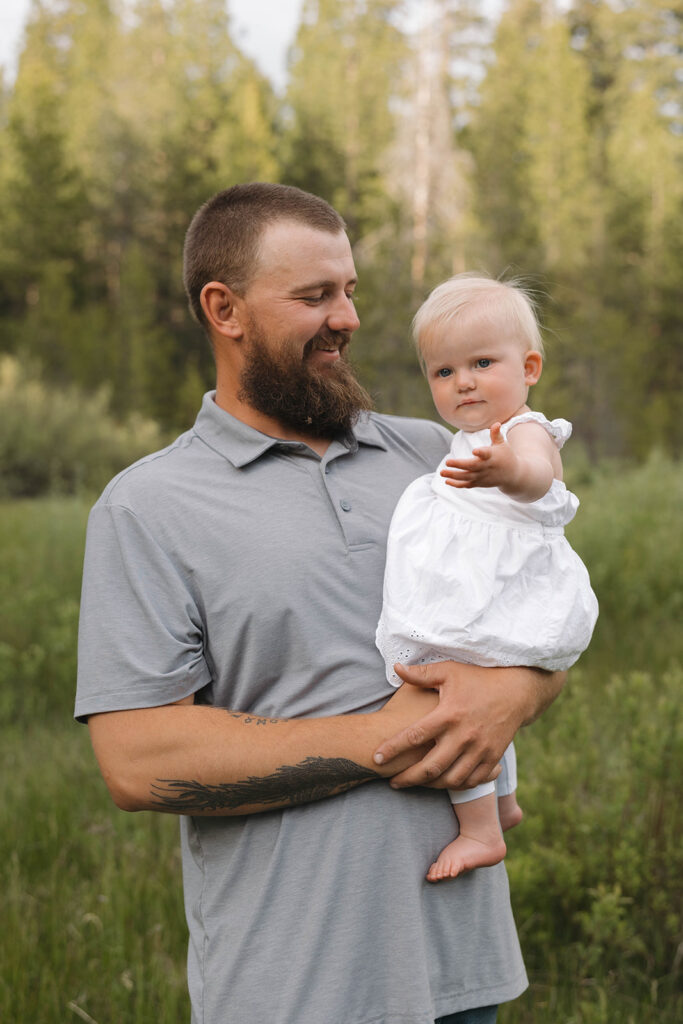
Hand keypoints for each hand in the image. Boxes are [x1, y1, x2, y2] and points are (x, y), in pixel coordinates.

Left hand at [373, 660, 534, 789]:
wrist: (518, 691)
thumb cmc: (479, 679)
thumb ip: (422, 674)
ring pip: (451, 779)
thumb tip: (396, 669)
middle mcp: (464, 735)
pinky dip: (456, 785)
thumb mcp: (450, 671)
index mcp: (449, 713)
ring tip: (416, 782)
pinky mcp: (493, 758)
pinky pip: (472, 781)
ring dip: (430, 785)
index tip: (376, 758)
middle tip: (392, 782)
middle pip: (431, 766)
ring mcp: (480, 749)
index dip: (393, 748)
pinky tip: (443, 782)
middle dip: (408, 778)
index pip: (414, 736)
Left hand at [440, 422, 517, 489]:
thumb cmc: (506, 456)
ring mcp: (482, 477)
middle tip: (447, 462)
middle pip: (471, 467)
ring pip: (467, 477)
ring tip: (442, 472)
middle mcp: (486, 467)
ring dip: (454, 475)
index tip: (474, 450)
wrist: (513, 475)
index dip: (481, 452)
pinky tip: (447, 481)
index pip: (486, 454)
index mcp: (492, 456)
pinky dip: (457, 484)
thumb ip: (496, 434)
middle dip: (459, 465)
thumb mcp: (502, 444)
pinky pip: (467, 485)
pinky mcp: (480, 483)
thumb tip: (496, 423)